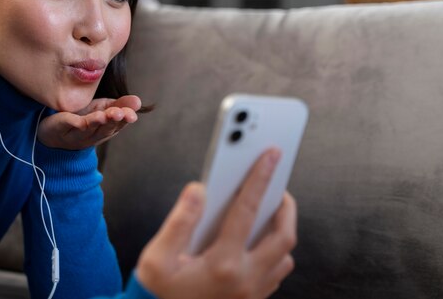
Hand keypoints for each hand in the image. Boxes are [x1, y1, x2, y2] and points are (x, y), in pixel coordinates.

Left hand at [37, 95, 141, 149]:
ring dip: (96, 122)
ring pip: (88, 128)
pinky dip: (73, 123)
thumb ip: (120, 104)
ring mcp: (76, 134)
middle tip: (121, 113)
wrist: (52, 132)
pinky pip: (67, 126)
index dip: (125, 119)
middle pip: (105, 128)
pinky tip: (78, 121)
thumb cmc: (82, 118)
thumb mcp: (104, 109)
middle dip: (113, 120)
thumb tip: (138, 101)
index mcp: (105, 130)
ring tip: (104, 115)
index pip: (118, 125)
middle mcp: (92, 135)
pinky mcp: (60, 130)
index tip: (132, 114)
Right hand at [136, 149, 296, 298]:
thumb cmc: (159, 293)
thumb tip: (198, 191)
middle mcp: (246, 280)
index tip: (270, 157)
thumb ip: (179, 222)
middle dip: (285, 206)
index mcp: (223, 264)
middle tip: (277, 188)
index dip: (259, 179)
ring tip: (267, 215)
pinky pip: (276, 273)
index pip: (246, 211)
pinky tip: (257, 243)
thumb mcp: (158, 258)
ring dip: (281, 232)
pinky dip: (274, 253)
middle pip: (283, 236)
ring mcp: (253, 293)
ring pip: (285, 257)